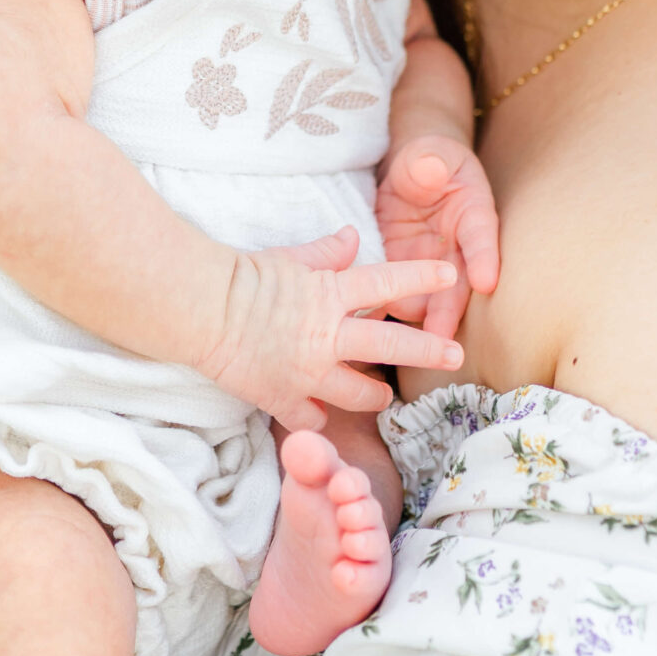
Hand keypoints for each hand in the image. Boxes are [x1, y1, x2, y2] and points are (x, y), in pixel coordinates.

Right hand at [196, 229, 462, 428]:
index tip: (451, 274)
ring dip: (376, 394)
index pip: (385, 282)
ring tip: (383, 394)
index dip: (421, 276)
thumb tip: (353, 237)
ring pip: (362, 394)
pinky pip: (315, 418)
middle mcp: (326, 335)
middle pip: (390, 345)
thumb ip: (326, 253)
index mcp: (328, 294)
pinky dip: (318, 415)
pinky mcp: (284, 398)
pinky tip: (319, 412)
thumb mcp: (289, 258)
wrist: (200, 310)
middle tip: (456, 355)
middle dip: (428, 351)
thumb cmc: (241, 276)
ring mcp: (308, 371)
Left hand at [374, 136, 500, 339]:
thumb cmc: (428, 161)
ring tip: (409, 348)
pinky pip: (397, 298)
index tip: (486, 282)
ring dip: (420, 324)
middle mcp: (456, 249)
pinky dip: (387, 313)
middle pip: (456, 284)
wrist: (409, 177)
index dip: (484, 259)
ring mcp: (428, 267)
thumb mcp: (430, 154)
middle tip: (442, 338)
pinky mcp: (401, 276)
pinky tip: (374, 332)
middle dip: (449, 311)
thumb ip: (429, 161)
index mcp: (472, 214)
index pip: (481, 236)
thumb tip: (429, 166)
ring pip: (429, 300)